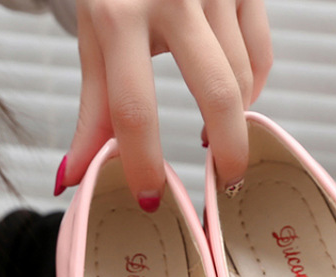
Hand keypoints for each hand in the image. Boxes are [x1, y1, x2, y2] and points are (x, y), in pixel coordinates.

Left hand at [58, 0, 272, 206]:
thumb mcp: (96, 40)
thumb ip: (92, 112)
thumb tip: (73, 179)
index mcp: (117, 13)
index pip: (133, 110)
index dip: (144, 164)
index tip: (153, 200)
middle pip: (217, 96)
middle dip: (228, 153)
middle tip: (223, 185)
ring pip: (242, 80)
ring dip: (233, 121)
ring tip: (216, 138)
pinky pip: (261, 57)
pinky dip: (252, 89)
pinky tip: (235, 101)